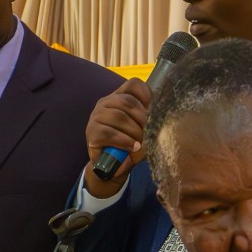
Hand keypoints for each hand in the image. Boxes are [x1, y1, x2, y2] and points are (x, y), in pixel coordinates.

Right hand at [82, 79, 152, 197]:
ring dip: (134, 131)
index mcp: (120, 97)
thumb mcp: (144, 131)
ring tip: (140, 142)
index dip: (146, 94)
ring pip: (119, 116)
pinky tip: (132, 147)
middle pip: (128, 101)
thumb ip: (150, 120)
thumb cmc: (131, 145)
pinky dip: (124, 141)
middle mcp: (106, 102)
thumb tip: (159, 118)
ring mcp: (96, 116)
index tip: (152, 109)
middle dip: (142, 118)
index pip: (133, 84)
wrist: (113, 167)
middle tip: (147, 132)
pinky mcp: (92, 132)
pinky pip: (110, 133)